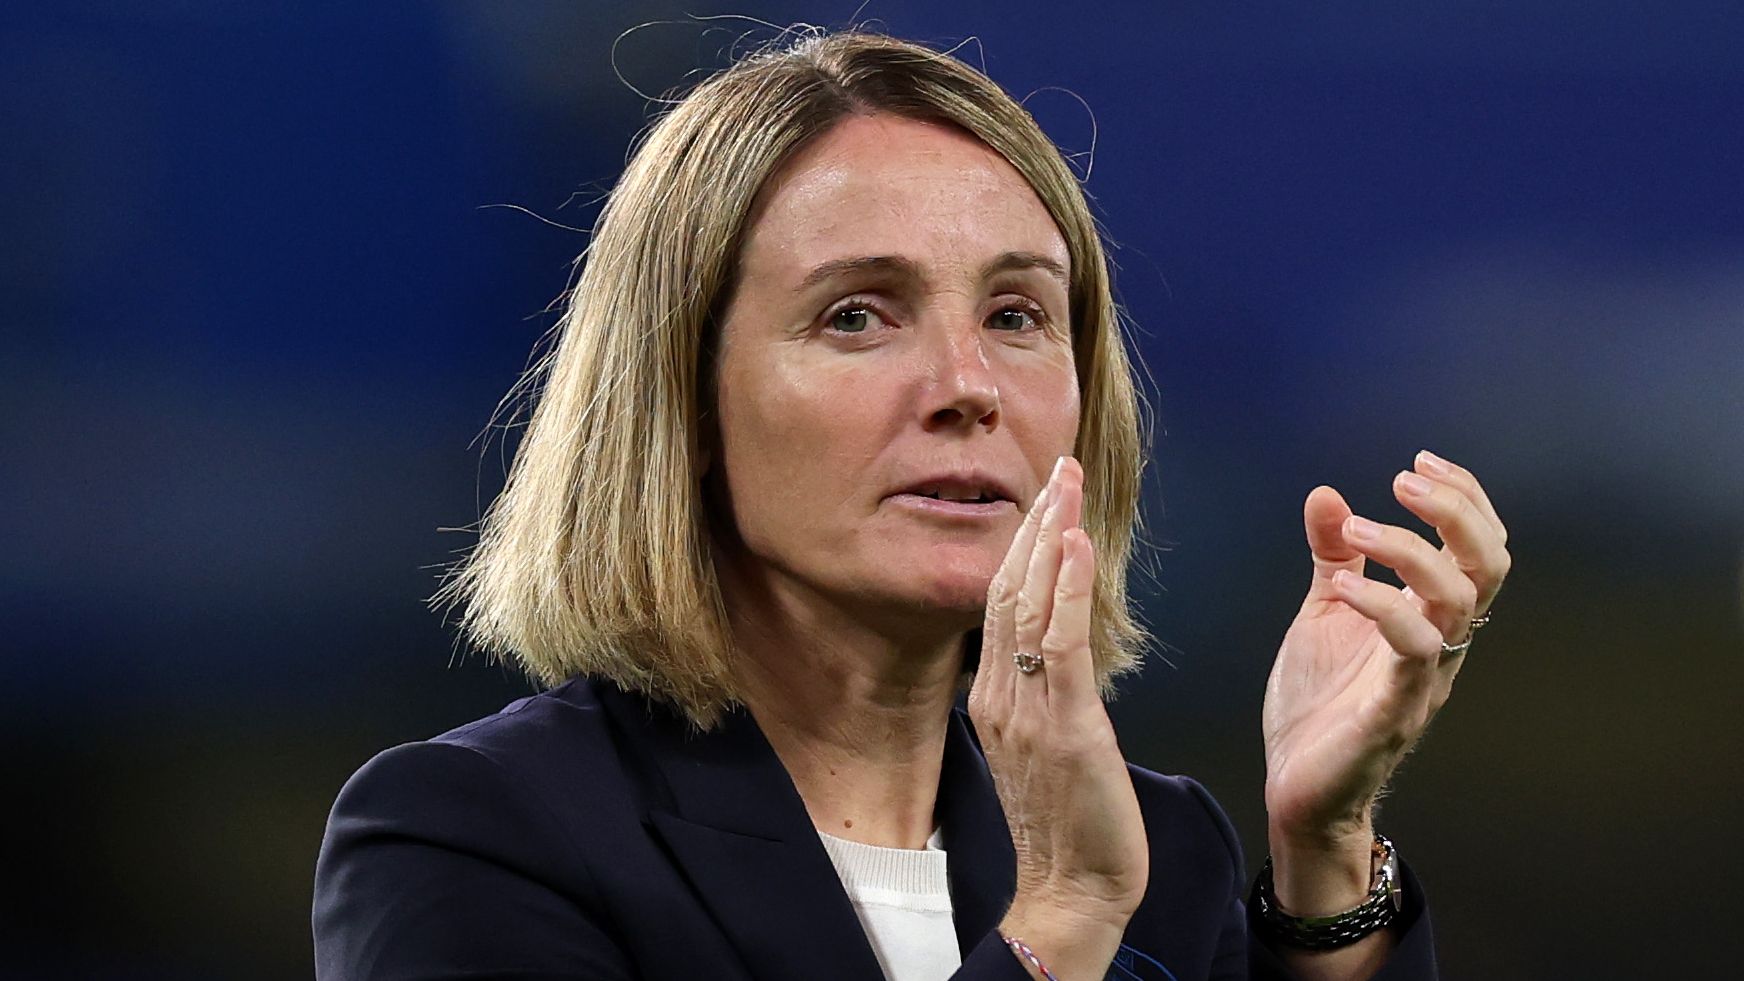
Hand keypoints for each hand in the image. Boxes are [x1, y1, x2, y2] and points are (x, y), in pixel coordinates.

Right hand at [969, 457, 1148, 976]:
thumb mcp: (1043, 747)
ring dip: (1049, 536)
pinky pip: (1058, 644)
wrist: (1073, 892)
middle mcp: (1001, 695)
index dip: (1023, 545)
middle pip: (1007, 588)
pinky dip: (1064, 589)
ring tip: (1066, 483)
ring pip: (1027, 603)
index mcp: (995, 697)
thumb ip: (1041, 694)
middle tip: (1058, 467)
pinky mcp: (1064, 727)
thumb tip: (1054, 653)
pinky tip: (1074, 544)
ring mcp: (1026, 710)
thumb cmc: (1070, 824)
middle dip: (1034, 522)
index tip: (1046, 498)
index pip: (1002, 601)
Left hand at [1262, 451, 1510, 863]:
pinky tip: (1341, 586)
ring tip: (1354, 527)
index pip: (1479, 546)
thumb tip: (1326, 494)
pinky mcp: (1394, 709)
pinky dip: (1381, 606)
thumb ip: (1334, 556)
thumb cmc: (1321, 703)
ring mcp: (1423, 676)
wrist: (1299, 787)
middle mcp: (1442, 642)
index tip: (1420, 461)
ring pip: (1456, 599)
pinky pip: (1411, 650)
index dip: (1464, 497)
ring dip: (1409, 549)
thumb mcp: (1325, 613)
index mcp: (1432, 616)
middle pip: (1488, 564)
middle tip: (1402, 480)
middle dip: (1455, 511)